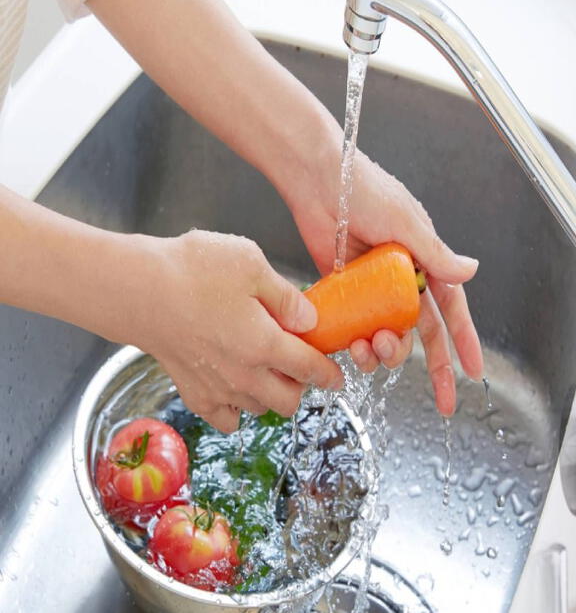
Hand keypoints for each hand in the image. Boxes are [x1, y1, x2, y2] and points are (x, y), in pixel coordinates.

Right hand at [131, 230, 343, 432]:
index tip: (337, 376)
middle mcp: (244, 375)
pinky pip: (223, 418)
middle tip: (296, 363)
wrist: (133, 288)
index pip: (311, 370)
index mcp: (265, 345)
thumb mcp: (250, 264)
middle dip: (300, 385)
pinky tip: (235, 388)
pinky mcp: (190, 390)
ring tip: (264, 369)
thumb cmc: (190, 270)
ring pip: (258, 409)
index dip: (329, 374)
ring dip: (268, 395)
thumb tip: (309, 319)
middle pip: (288, 400)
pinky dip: (234, 410)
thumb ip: (286, 296)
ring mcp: (216, 387)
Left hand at [285, 150, 483, 416]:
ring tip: (374, 349)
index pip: (453, 310)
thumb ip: (436, 254)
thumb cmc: (366, 190)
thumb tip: (471, 271)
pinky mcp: (346, 292)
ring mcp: (374, 289)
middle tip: (441, 398)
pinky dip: (357, 342)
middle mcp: (403, 280)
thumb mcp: (406, 223)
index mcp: (426, 262)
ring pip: (390, 336)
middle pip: (425, 333)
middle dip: (435, 368)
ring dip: (387, 353)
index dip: (465, 342)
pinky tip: (353, 346)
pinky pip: (356, 328)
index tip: (474, 372)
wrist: (318, 179)